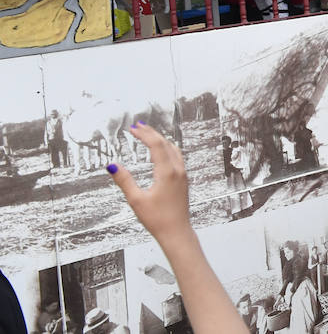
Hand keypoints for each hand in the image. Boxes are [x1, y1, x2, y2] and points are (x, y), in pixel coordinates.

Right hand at [107, 123, 190, 244]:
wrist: (177, 232)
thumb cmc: (157, 219)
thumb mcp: (136, 200)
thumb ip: (124, 181)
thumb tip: (112, 165)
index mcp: (167, 172)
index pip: (156, 145)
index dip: (144, 134)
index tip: (133, 128)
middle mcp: (178, 170)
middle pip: (165, 144)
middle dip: (151, 133)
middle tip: (138, 126)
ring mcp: (183, 174)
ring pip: (173, 149)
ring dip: (160, 140)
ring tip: (148, 134)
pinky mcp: (184, 180)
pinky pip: (177, 157)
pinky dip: (167, 148)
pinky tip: (160, 151)